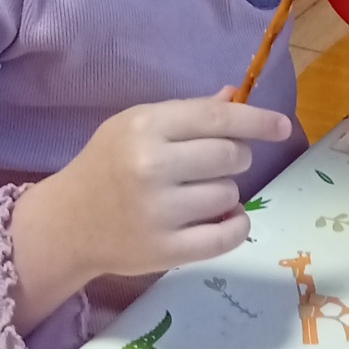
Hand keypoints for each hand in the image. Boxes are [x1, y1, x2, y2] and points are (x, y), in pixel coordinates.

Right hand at [58, 88, 290, 283]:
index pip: (218, 118)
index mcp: (146, 127)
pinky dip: (236, 226)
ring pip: (230, 195)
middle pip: (232, 156)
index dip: (257, 120)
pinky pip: (227, 236)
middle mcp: (153, 166)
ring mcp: (159, 212)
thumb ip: (187, 112)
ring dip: (226, 194)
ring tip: (197, 195)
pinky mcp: (165, 250)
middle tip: (213, 165)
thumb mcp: (135, 125)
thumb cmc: (106, 165)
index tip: (282, 126)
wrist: (66, 223)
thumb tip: (236, 97)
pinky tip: (226, 219)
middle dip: (234, 158)